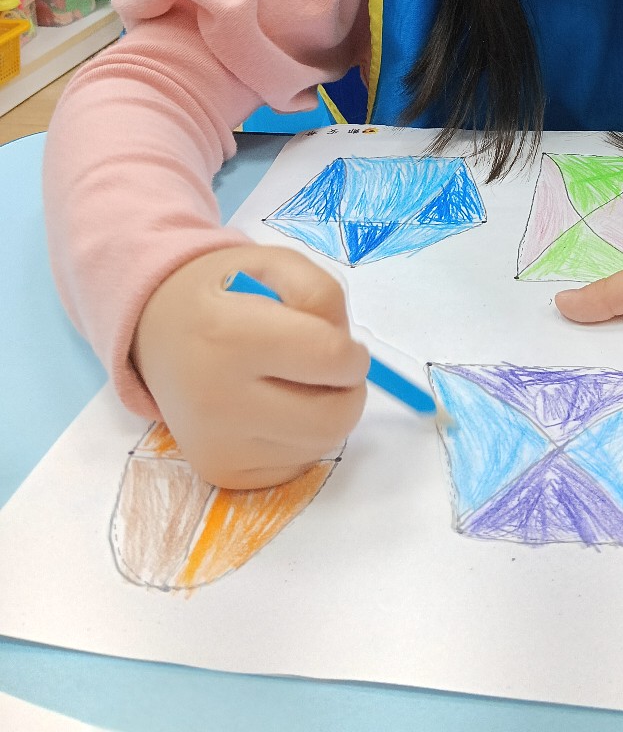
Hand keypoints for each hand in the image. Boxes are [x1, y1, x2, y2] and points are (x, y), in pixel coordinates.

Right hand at [131, 244, 369, 489]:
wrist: (157, 330)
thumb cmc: (227, 293)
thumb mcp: (276, 264)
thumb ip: (323, 294)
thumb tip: (348, 357)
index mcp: (229, 335)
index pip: (330, 359)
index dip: (352, 352)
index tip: (342, 345)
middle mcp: (216, 399)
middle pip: (333, 417)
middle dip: (349, 390)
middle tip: (332, 369)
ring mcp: (215, 444)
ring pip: (320, 445)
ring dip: (327, 414)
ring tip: (295, 383)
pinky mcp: (219, 472)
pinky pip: (295, 465)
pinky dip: (301, 438)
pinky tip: (276, 409)